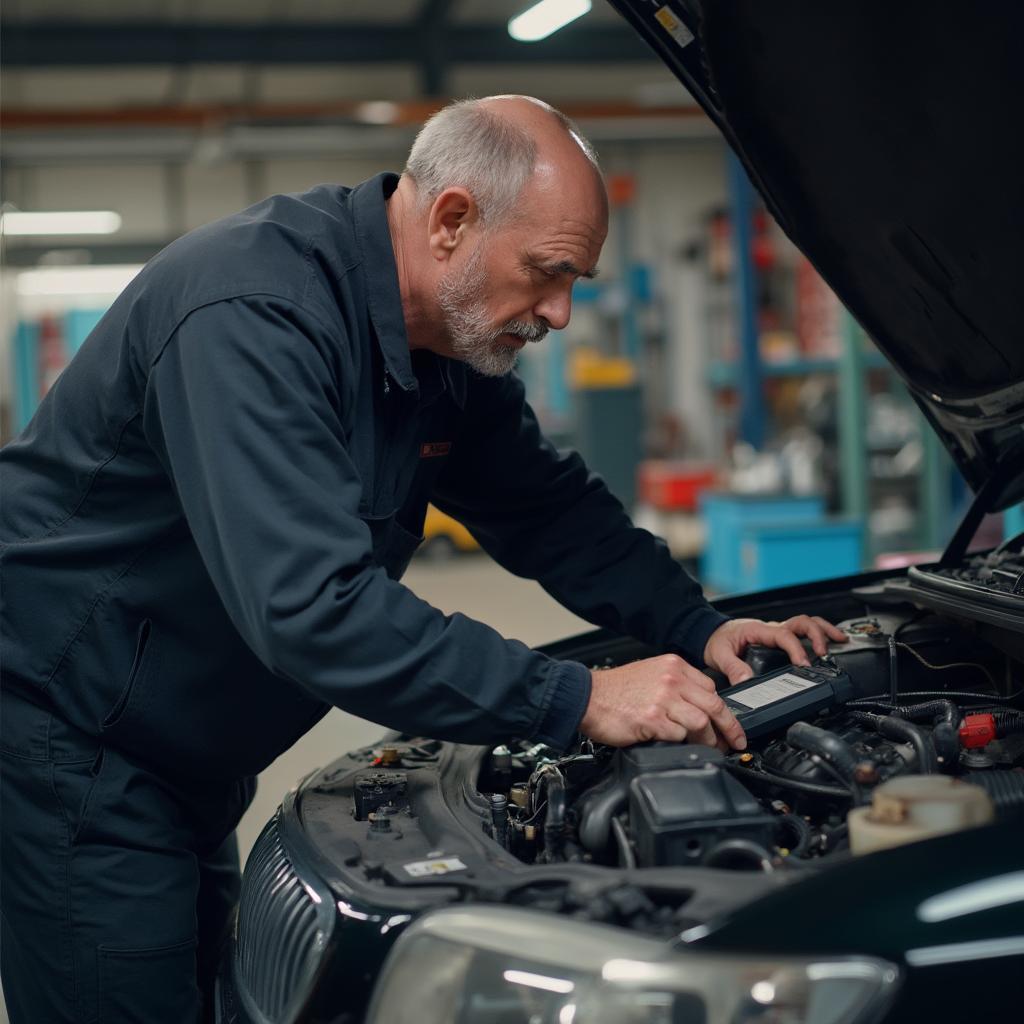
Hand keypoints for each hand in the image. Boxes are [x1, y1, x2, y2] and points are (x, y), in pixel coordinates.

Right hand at [580, 654, 746, 750]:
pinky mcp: (652, 719)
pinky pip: (679, 735)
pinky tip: (675, 744)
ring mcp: (663, 699)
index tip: (728, 724)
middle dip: (730, 728)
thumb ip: (675, 686)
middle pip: (714, 705)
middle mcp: (671, 679)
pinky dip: (680, 743)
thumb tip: (697, 707)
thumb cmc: (614, 690)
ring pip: (701, 722)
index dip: (723, 710)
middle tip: (734, 743)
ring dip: (706, 740)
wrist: (585, 696)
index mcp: (673, 666)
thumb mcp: (650, 674)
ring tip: (704, 748)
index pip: (711, 688)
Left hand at [703, 615, 848, 684]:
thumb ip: (732, 668)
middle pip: (802, 623)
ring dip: (824, 631)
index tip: (804, 665)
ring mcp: (776, 631)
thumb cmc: (716, 640)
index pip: (784, 635)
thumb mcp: (719, 655)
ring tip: (840, 641)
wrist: (710, 633)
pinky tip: (829, 643)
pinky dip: (818, 635)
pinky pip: (802, 632)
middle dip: (818, 635)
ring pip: (806, 623)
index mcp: (759, 630)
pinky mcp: (778, 637)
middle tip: (825, 653)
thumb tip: (747, 681)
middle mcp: (771, 628)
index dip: (796, 649)